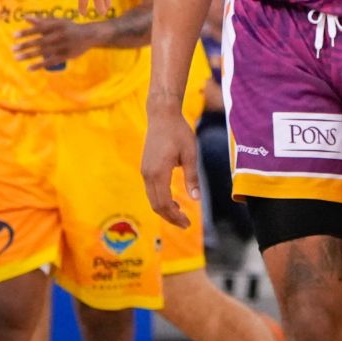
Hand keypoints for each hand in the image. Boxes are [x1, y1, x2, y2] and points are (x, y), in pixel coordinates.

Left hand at [13, 16, 90, 68]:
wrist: (89, 35)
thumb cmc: (69, 28)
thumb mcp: (58, 22)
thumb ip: (42, 21)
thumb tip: (25, 18)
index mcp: (57, 25)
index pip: (39, 28)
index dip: (27, 32)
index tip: (14, 36)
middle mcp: (61, 35)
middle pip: (40, 41)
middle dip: (26, 45)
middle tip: (13, 49)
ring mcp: (64, 46)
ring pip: (44, 52)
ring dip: (29, 55)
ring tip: (17, 57)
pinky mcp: (67, 55)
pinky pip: (51, 61)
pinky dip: (40, 65)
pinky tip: (29, 68)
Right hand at [142, 108, 201, 229]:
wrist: (162, 116)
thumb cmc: (179, 132)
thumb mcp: (190, 154)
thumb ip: (192, 177)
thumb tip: (196, 199)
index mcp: (158, 173)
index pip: (164, 203)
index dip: (175, 216)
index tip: (188, 223)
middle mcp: (148, 175)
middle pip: (156, 205)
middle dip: (170, 217)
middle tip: (185, 224)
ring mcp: (145, 171)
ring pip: (152, 199)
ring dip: (165, 209)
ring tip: (180, 215)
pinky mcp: (146, 168)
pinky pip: (151, 190)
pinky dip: (161, 200)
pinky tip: (173, 201)